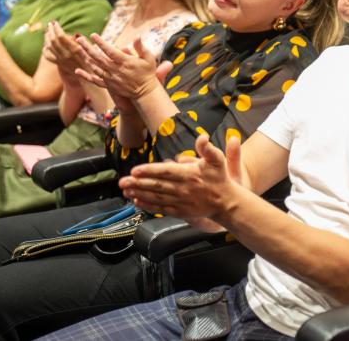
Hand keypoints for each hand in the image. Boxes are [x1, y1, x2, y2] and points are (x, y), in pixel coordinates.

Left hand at [42, 20, 85, 81]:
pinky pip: (48, 56)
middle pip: (53, 40)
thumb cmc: (92, 60)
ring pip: (49, 47)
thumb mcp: (90, 50)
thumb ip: (83, 43)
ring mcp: (61, 60)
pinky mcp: (59, 64)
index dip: (57, 28)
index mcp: (74, 49)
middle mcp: (66, 54)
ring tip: (47, 32)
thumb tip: (77, 36)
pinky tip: (46, 45)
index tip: (55, 22)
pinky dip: (45, 50)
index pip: (61, 36)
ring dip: (47, 38)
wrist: (89, 75)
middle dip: (50, 30)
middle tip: (49, 24)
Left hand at [75, 35, 166, 101]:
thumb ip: (141, 47)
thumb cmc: (147, 74)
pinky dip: (86, 76)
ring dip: (86, 58)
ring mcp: (111, 78)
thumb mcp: (148, 58)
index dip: (101, 43)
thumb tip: (137, 36)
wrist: (145, 93)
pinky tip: (77, 71)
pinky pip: (95, 80)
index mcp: (125, 62)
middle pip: (99, 58)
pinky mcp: (109, 85)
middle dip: (88, 48)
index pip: (110, 51)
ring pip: (95, 67)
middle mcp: (116, 70)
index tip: (93, 35)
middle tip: (79, 39)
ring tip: (79, 49)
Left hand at [119, 134, 243, 217]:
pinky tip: (137, 201)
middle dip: (138, 183)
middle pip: (157, 185)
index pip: (166, 172)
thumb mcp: (217, 159)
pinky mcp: (180, 211)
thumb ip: (208, 148)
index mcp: (189, 174)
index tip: (135, 170)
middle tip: (122, 181)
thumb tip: (203, 137)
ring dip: (139, 193)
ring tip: (126, 190)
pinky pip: (161, 208)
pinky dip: (148, 205)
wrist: (226, 203)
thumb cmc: (219, 179)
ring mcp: (181, 201)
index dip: (149, 171)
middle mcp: (183, 189)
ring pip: (156, 197)